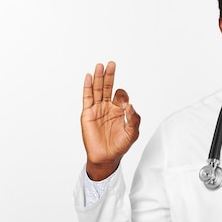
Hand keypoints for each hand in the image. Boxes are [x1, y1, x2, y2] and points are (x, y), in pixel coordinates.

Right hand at [81, 61, 140, 179]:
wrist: (106, 157)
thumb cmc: (119, 146)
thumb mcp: (132, 133)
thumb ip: (134, 119)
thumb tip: (130, 105)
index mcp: (119, 110)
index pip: (121, 95)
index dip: (123, 96)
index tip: (125, 105)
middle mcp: (107, 107)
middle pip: (108, 87)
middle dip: (110, 76)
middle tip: (112, 64)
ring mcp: (97, 109)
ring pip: (97, 90)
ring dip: (98, 77)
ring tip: (100, 66)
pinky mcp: (87, 114)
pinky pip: (87, 97)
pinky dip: (88, 87)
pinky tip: (89, 77)